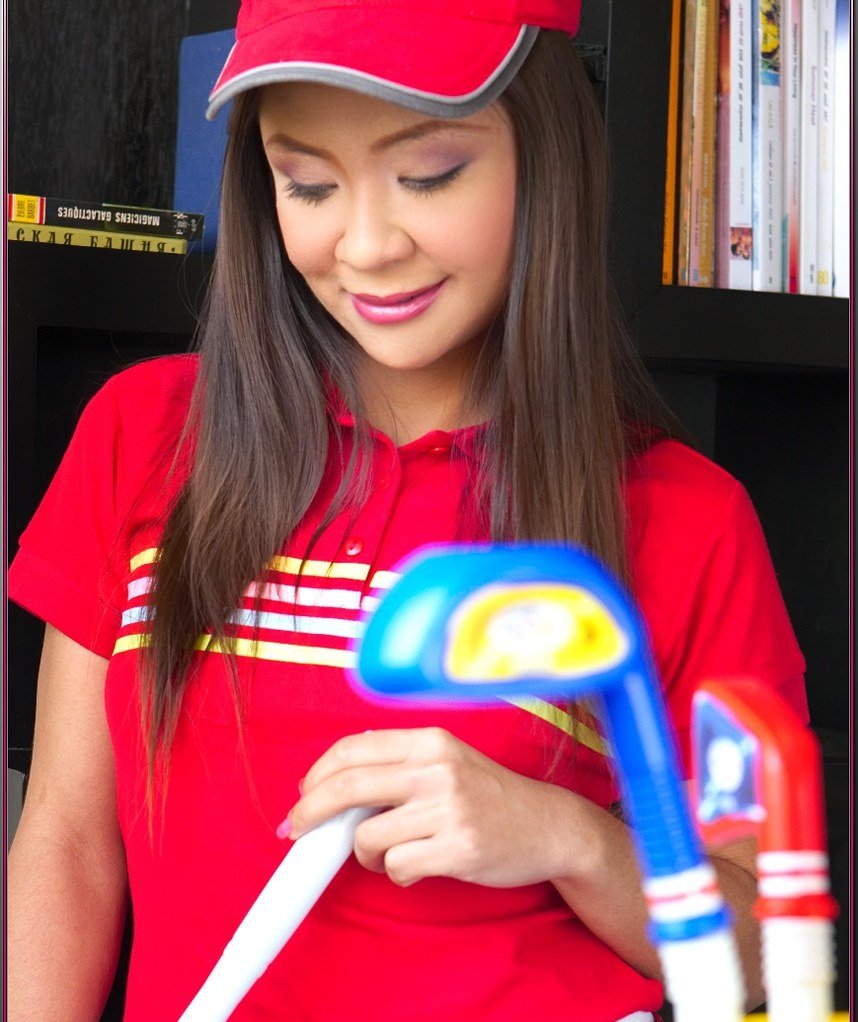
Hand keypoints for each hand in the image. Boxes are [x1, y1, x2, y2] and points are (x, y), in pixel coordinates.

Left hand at [282, 728, 579, 887]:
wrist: (549, 826)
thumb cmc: (488, 795)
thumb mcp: (446, 762)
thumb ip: (397, 767)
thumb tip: (329, 791)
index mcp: (430, 740)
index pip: (352, 749)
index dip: (316, 775)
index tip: (301, 797)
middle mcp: (437, 768)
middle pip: (347, 787)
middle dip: (310, 813)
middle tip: (295, 831)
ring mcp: (449, 808)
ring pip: (367, 837)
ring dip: (366, 854)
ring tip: (391, 853)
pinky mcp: (457, 849)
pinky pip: (396, 867)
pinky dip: (397, 873)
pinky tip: (420, 865)